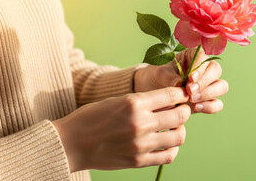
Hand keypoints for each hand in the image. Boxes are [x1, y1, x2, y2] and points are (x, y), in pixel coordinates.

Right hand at [52, 87, 190, 171]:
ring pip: (179, 137)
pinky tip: (167, 143)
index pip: (172, 95)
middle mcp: (140, 123)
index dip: (181, 94)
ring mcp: (140, 144)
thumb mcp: (118, 100)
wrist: (71, 143)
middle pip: (180, 116)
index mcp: (134, 103)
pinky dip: (173, 148)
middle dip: (185, 111)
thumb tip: (170, 102)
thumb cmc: (92, 117)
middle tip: (181, 110)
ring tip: (174, 127)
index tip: (182, 95)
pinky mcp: (138, 161)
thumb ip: (144, 101)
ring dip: (180, 130)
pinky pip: (168, 156)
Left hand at [134, 48, 227, 113]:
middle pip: (216, 70)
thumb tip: (179, 84)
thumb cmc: (158, 77)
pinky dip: (210, 106)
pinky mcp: (208, 100)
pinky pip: (217, 104)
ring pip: (221, 86)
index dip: (200, 67)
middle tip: (190, 91)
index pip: (204, 56)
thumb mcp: (159, 74)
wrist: (153, 91)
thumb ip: (169, 77)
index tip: (190, 77)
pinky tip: (196, 108)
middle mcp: (204, 69)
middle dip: (204, 82)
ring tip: (192, 100)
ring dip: (209, 93)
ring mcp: (208, 85)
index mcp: (193, 56)